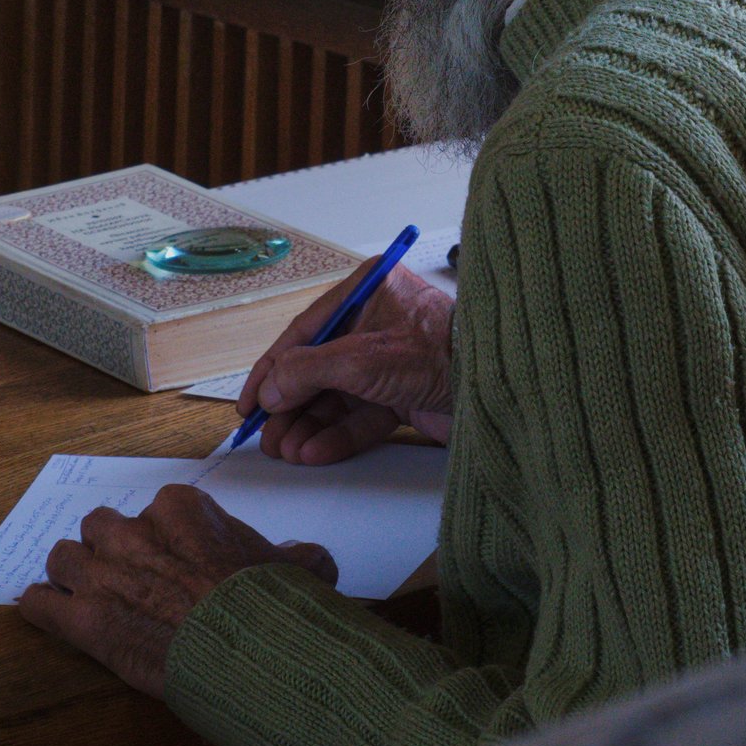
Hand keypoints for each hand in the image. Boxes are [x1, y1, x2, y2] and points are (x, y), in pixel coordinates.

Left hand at [17, 479, 338, 697]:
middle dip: (111, 551)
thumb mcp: (301, 568)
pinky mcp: (84, 619)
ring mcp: (104, 574)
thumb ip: (295, 556)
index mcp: (182, 509)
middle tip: (130, 579)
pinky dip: (41, 608)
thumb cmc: (274, 608)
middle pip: (101, 527)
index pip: (157, 510)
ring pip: (64, 558)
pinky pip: (37, 602)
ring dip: (73, 576)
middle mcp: (135, 532)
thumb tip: (308, 559)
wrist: (252, 653)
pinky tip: (51, 615)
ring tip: (88, 597)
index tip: (173, 562)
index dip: (163, 539)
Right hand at [238, 262, 454, 465]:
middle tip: (267, 438)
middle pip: (317, 369)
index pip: (304, 333)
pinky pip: (361, 416)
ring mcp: (390, 361)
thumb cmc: (436, 354)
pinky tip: (313, 452)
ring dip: (309, 425)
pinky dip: (337, 434)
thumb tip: (269, 391)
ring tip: (287, 451)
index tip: (249, 403)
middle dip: (290, 407)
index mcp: (366, 293)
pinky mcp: (404, 394)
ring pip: (337, 397)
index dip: (271, 370)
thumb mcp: (359, 358)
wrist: (496, 387)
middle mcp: (376, 323)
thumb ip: (305, 371)